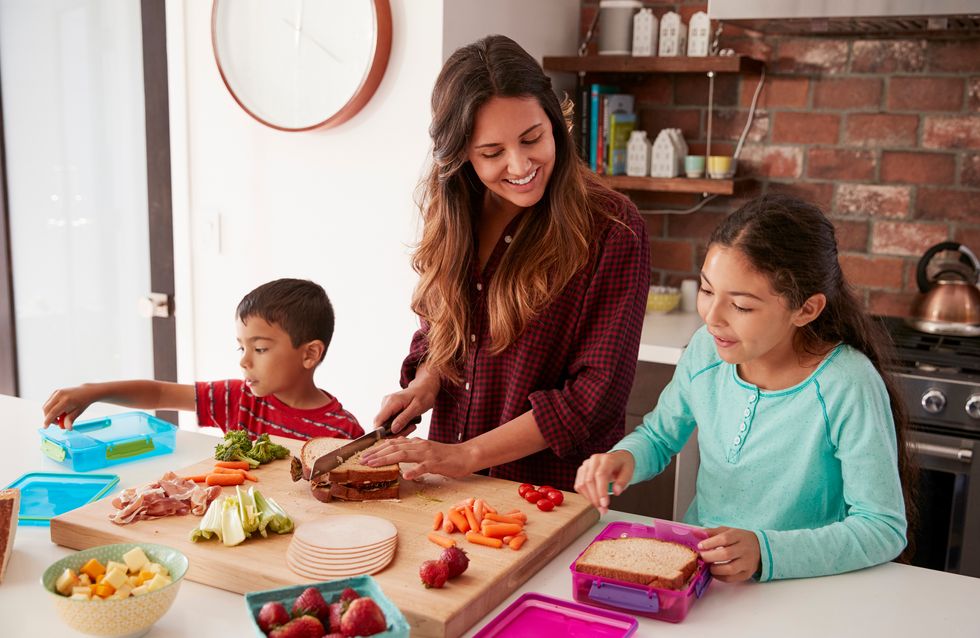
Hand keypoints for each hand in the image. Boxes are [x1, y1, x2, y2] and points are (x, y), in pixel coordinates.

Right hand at [42, 385, 96, 429]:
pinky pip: (48, 403)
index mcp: (66, 400)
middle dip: (48, 418)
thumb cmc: (82, 403)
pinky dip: (51, 409)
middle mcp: (60, 395)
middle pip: (47, 409)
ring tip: (61, 416)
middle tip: (57, 422)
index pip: (53, 412)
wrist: (86, 391)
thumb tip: (68, 428)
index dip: (48, 420)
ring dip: (49, 414)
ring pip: (46, 406)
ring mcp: (57, 392)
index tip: (45, 427)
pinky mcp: (55, 391)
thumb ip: (70, 420)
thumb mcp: (78, 412)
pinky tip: (60, 410)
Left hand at [360, 437, 474, 480]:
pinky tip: (406, 475)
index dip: (377, 449)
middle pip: (394, 448)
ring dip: (387, 459)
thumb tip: (397, 447)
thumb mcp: (425, 450)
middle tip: (362, 460)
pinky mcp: (437, 463)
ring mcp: (427, 454)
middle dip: (376, 454)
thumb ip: (412, 449)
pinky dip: (415, 470)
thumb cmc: (446, 456)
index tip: (365, 455)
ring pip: (404, 454)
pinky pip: (424, 467)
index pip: (393, 444)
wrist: (466, 455)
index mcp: (416, 443)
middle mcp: (419, 445)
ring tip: (374, 465)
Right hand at [373, 367, 439, 433]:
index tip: (395, 438)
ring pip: (385, 424)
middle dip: (394, 432)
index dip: (382, 433)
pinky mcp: (389, 408)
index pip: (378, 420)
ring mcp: (386, 405)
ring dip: (398, 429)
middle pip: (382, 425)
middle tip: (411, 429)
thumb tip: (393, 430)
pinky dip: (398, 425)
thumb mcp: (417, 407)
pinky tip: (409, 423)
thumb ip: (404, 418)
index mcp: (391, 401)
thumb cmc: (423, 395)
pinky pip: (389, 421)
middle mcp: (386, 402)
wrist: (424, 387)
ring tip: (412, 426)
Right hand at [574, 450, 634, 514]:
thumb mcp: (629, 472)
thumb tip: (616, 492)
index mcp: (607, 459)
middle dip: (595, 498)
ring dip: (589, 498)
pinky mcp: (581, 471)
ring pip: (582, 484)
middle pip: (589, 481)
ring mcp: (586, 465)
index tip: (605, 504)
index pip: (600, 475)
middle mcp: (594, 460)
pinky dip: (585, 495)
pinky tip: (594, 499)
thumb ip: (623, 481)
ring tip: (599, 507)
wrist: (617, 459)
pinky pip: (579, 485)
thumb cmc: (622, 465)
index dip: (601, 491)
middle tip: (603, 510)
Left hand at [697, 526, 760, 582]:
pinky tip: (715, 572)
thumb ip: (711, 532)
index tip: (700, 546)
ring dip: (715, 569)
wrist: (760, 548)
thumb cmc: (739, 539)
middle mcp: (744, 549)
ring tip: (708, 566)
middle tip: (701, 557)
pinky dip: (720, 577)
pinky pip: (732, 578)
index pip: (724, 539)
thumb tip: (694, 533)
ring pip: (730, 568)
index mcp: (739, 536)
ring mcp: (747, 563)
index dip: (710, 543)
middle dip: (710, 557)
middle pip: (726, 554)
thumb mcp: (728, 531)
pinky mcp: (747, 574)